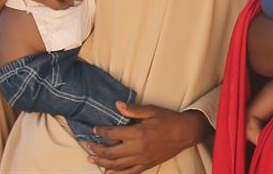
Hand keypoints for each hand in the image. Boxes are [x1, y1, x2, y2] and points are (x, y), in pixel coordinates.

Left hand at [87, 103, 211, 173]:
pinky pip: (128, 173)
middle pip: (111, 152)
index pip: (113, 134)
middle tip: (87, 145)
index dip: (101, 132)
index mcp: (138, 133)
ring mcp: (141, 159)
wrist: (185, 133)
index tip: (94, 130)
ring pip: (116, 165)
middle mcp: (137, 148)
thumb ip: (133, 110)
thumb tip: (117, 105)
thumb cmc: (168, 119)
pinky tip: (107, 173)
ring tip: (91, 159)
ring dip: (102, 163)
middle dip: (96, 149)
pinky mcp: (146, 165)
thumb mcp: (151, 110)